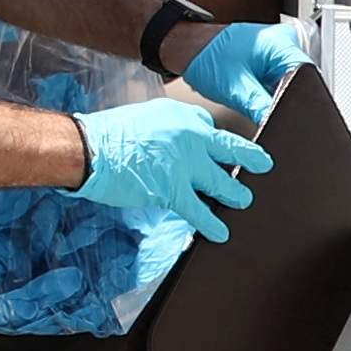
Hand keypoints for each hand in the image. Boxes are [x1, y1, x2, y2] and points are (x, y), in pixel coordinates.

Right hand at [70, 96, 269, 244]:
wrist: (88, 149)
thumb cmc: (105, 135)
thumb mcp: (142, 118)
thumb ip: (164, 131)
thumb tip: (171, 148)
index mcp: (181, 117)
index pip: (210, 128)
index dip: (218, 143)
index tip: (225, 151)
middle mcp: (190, 137)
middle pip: (230, 150)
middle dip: (250, 160)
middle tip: (263, 165)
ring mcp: (185, 165)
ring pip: (223, 183)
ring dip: (236, 194)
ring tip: (244, 200)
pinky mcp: (174, 190)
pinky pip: (201, 211)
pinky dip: (213, 224)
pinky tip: (221, 233)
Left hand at [177, 17, 309, 119]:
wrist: (189, 49)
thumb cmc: (205, 58)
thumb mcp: (235, 89)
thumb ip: (261, 108)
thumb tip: (277, 125)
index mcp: (281, 42)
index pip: (308, 75)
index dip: (302, 100)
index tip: (292, 117)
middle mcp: (285, 43)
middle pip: (303, 80)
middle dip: (290, 101)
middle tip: (270, 110)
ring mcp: (279, 51)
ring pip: (293, 83)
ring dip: (280, 97)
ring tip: (257, 99)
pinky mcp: (271, 60)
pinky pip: (281, 81)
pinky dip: (272, 93)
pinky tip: (258, 97)